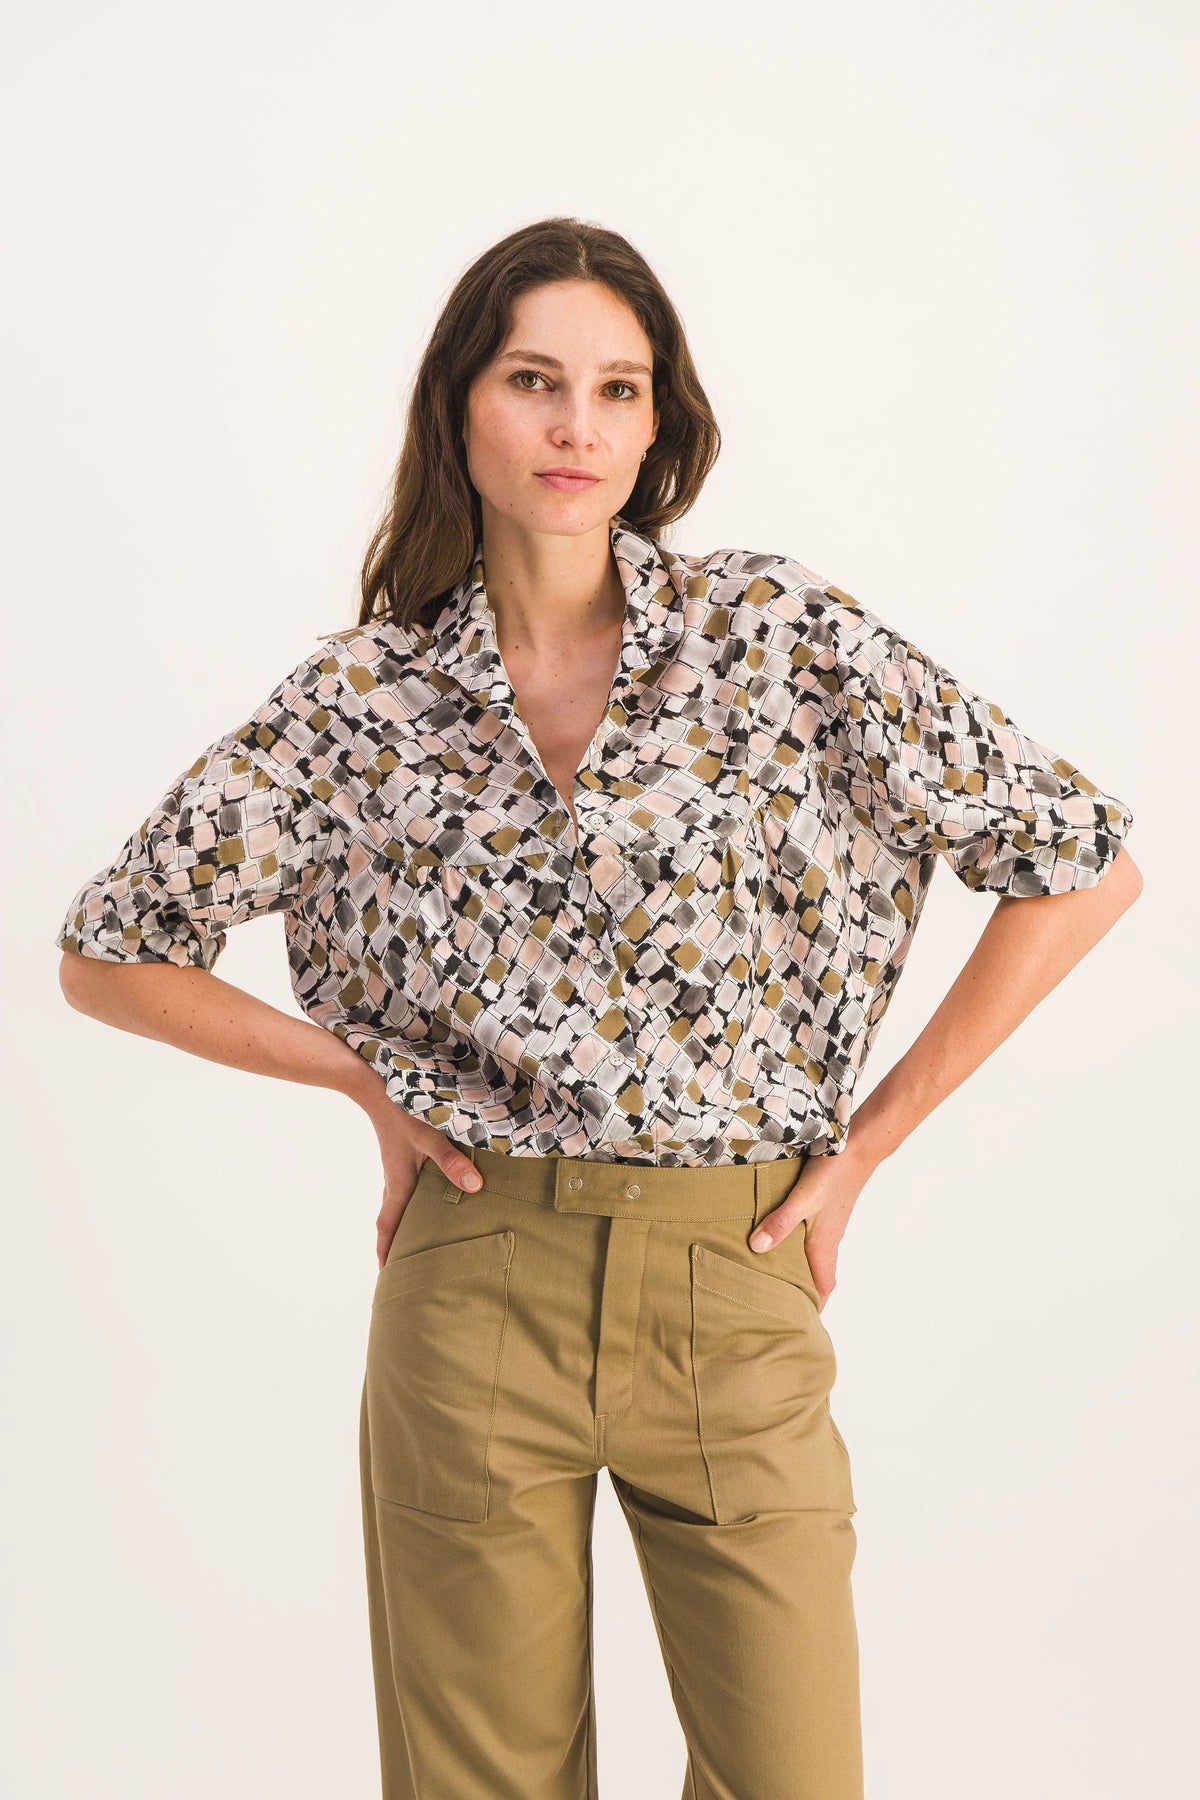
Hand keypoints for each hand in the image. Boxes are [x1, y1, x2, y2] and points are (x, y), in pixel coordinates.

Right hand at [368, 1106, 483, 1269]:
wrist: (376, 1083)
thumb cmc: (402, 1110)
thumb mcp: (429, 1136)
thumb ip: (451, 1161)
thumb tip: (474, 1188)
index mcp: (398, 1183)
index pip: (388, 1225)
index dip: (387, 1250)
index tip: (386, 1274)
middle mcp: (395, 1179)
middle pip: (393, 1218)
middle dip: (398, 1242)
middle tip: (406, 1263)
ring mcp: (398, 1166)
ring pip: (400, 1202)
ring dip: (406, 1220)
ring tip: (421, 1235)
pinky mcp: (403, 1153)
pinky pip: (407, 1185)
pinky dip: (414, 1199)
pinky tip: (431, 1195)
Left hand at [748, 1139, 878, 1310]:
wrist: (858, 1146)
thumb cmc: (834, 1173)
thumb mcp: (802, 1199)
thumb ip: (780, 1222)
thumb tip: (757, 1248)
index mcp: (824, 1245)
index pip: (823, 1287)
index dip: (813, 1306)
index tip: (798, 1323)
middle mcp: (828, 1238)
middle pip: (817, 1274)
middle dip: (802, 1291)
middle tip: (778, 1303)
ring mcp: (828, 1223)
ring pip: (814, 1255)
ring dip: (799, 1267)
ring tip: (773, 1274)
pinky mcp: (825, 1208)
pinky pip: (811, 1235)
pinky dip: (797, 1244)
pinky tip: (780, 1236)